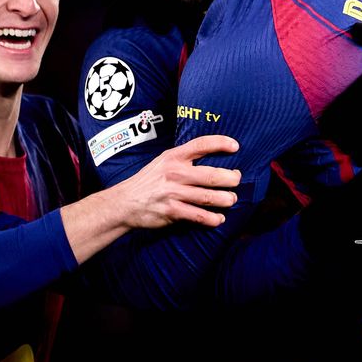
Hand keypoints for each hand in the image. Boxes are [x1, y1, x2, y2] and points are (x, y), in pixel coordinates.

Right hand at [102, 135, 241, 229]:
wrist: (125, 202)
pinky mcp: (172, 211)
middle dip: (231, 179)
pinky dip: (213, 218)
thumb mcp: (163, 161)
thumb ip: (185, 158)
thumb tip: (214, 156)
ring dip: (226, 200)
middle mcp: (175, 173)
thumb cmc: (149, 180)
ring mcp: (173, 193)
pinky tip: (219, 218)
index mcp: (173, 157)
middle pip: (211, 175)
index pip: (201, 144)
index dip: (220, 143)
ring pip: (209, 197)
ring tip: (231, 199)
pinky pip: (199, 215)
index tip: (235, 146)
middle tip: (237, 180)